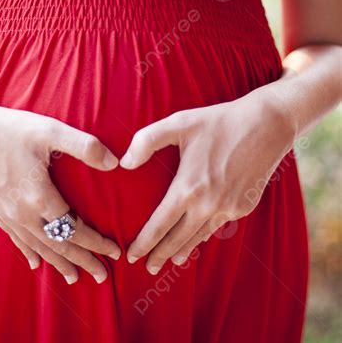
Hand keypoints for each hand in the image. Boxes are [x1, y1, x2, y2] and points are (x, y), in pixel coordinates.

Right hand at [0, 93, 120, 283]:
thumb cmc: (8, 129)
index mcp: (40, 197)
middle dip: (83, 261)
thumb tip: (114, 163)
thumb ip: (84, 146)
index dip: (96, 243)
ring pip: (38, 247)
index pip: (75, 229)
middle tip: (101, 277)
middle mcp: (23, 214)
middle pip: (59, 245)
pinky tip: (34, 263)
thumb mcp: (49, 131)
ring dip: (58, 263)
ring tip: (74, 278)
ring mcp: (7, 214)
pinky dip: (29, 253)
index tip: (115, 252)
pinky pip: (16, 239)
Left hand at [121, 92, 295, 273]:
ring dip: (183, 251)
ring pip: (199, 236)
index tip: (131, 256)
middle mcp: (209, 204)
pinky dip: (204, 236)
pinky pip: (218, 226)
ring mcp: (229, 208)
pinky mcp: (244, 206)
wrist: (267, 124)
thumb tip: (124, 163)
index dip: (144, 242)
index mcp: (189, 187)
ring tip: (172, 261)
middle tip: (147, 269)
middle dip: (160, 255)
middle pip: (178, 239)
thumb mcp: (178, 123)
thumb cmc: (218, 122)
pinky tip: (198, 237)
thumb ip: (146, 141)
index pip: (159, 225)